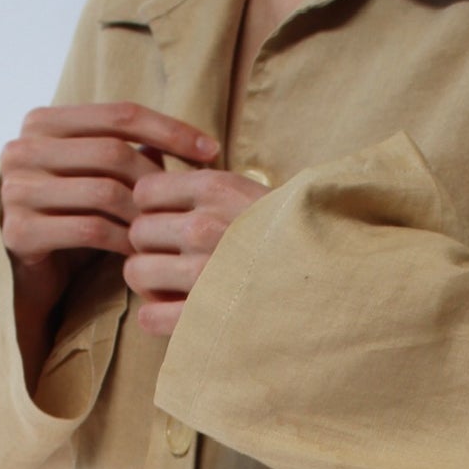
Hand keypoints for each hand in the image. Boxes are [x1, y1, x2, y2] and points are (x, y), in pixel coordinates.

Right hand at [0, 101, 222, 320]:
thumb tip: (196, 144)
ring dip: (142, 215)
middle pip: (113, 152)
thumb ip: (130, 152)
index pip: (120, 114)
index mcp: (42, 122)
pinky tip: (141, 251)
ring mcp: (16, 189)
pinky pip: (90, 230)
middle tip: (187, 204)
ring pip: (104, 192)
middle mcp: (22, 148)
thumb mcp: (97, 176)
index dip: (170, 129)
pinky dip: (123, 241)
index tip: (212, 150)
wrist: (24, 272)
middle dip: (157, 180)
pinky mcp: (20, 231)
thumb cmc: (70, 217)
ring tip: (164, 231)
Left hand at [125, 165, 273, 335]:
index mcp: (214, 190)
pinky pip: (149, 316)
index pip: (144, 193)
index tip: (167, 225)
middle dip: (148, 248)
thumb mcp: (245, 189)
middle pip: (137, 233)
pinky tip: (176, 313)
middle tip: (171, 260)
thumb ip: (198, 177)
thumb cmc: (285, 235)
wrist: (332, 277)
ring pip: (136, 272)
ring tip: (173, 287)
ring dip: (150, 283)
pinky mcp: (203, 316)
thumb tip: (145, 151)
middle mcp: (203, 227)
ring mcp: (202, 273)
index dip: (150, 211)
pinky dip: (157, 317)